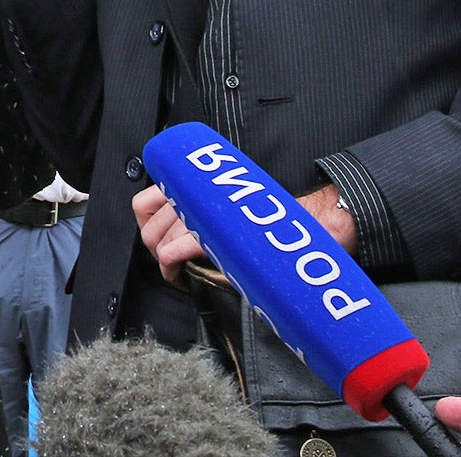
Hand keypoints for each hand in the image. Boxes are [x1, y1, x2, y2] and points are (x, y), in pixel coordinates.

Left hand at [133, 182, 356, 283]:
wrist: (312, 225)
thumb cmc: (275, 224)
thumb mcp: (233, 214)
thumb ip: (206, 218)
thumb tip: (175, 242)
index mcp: (201, 189)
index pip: (147, 201)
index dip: (148, 225)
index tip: (159, 243)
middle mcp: (198, 196)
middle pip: (150, 223)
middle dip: (154, 247)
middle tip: (170, 263)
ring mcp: (204, 212)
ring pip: (159, 236)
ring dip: (162, 257)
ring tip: (175, 270)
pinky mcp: (215, 232)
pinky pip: (176, 247)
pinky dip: (170, 262)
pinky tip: (179, 272)